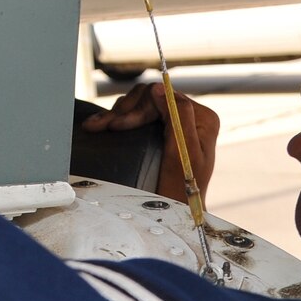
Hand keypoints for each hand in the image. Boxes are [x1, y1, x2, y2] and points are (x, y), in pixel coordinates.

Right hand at [83, 80, 219, 203]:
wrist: (174, 213)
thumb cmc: (181, 191)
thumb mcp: (182, 155)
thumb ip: (178, 118)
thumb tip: (159, 88)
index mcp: (203, 118)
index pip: (165, 96)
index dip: (138, 109)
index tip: (116, 126)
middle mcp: (191, 117)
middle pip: (150, 97)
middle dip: (124, 111)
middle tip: (100, 126)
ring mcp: (174, 122)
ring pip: (139, 102)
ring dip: (117, 114)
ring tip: (97, 126)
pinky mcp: (159, 129)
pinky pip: (136, 112)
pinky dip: (117, 118)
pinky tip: (101, 125)